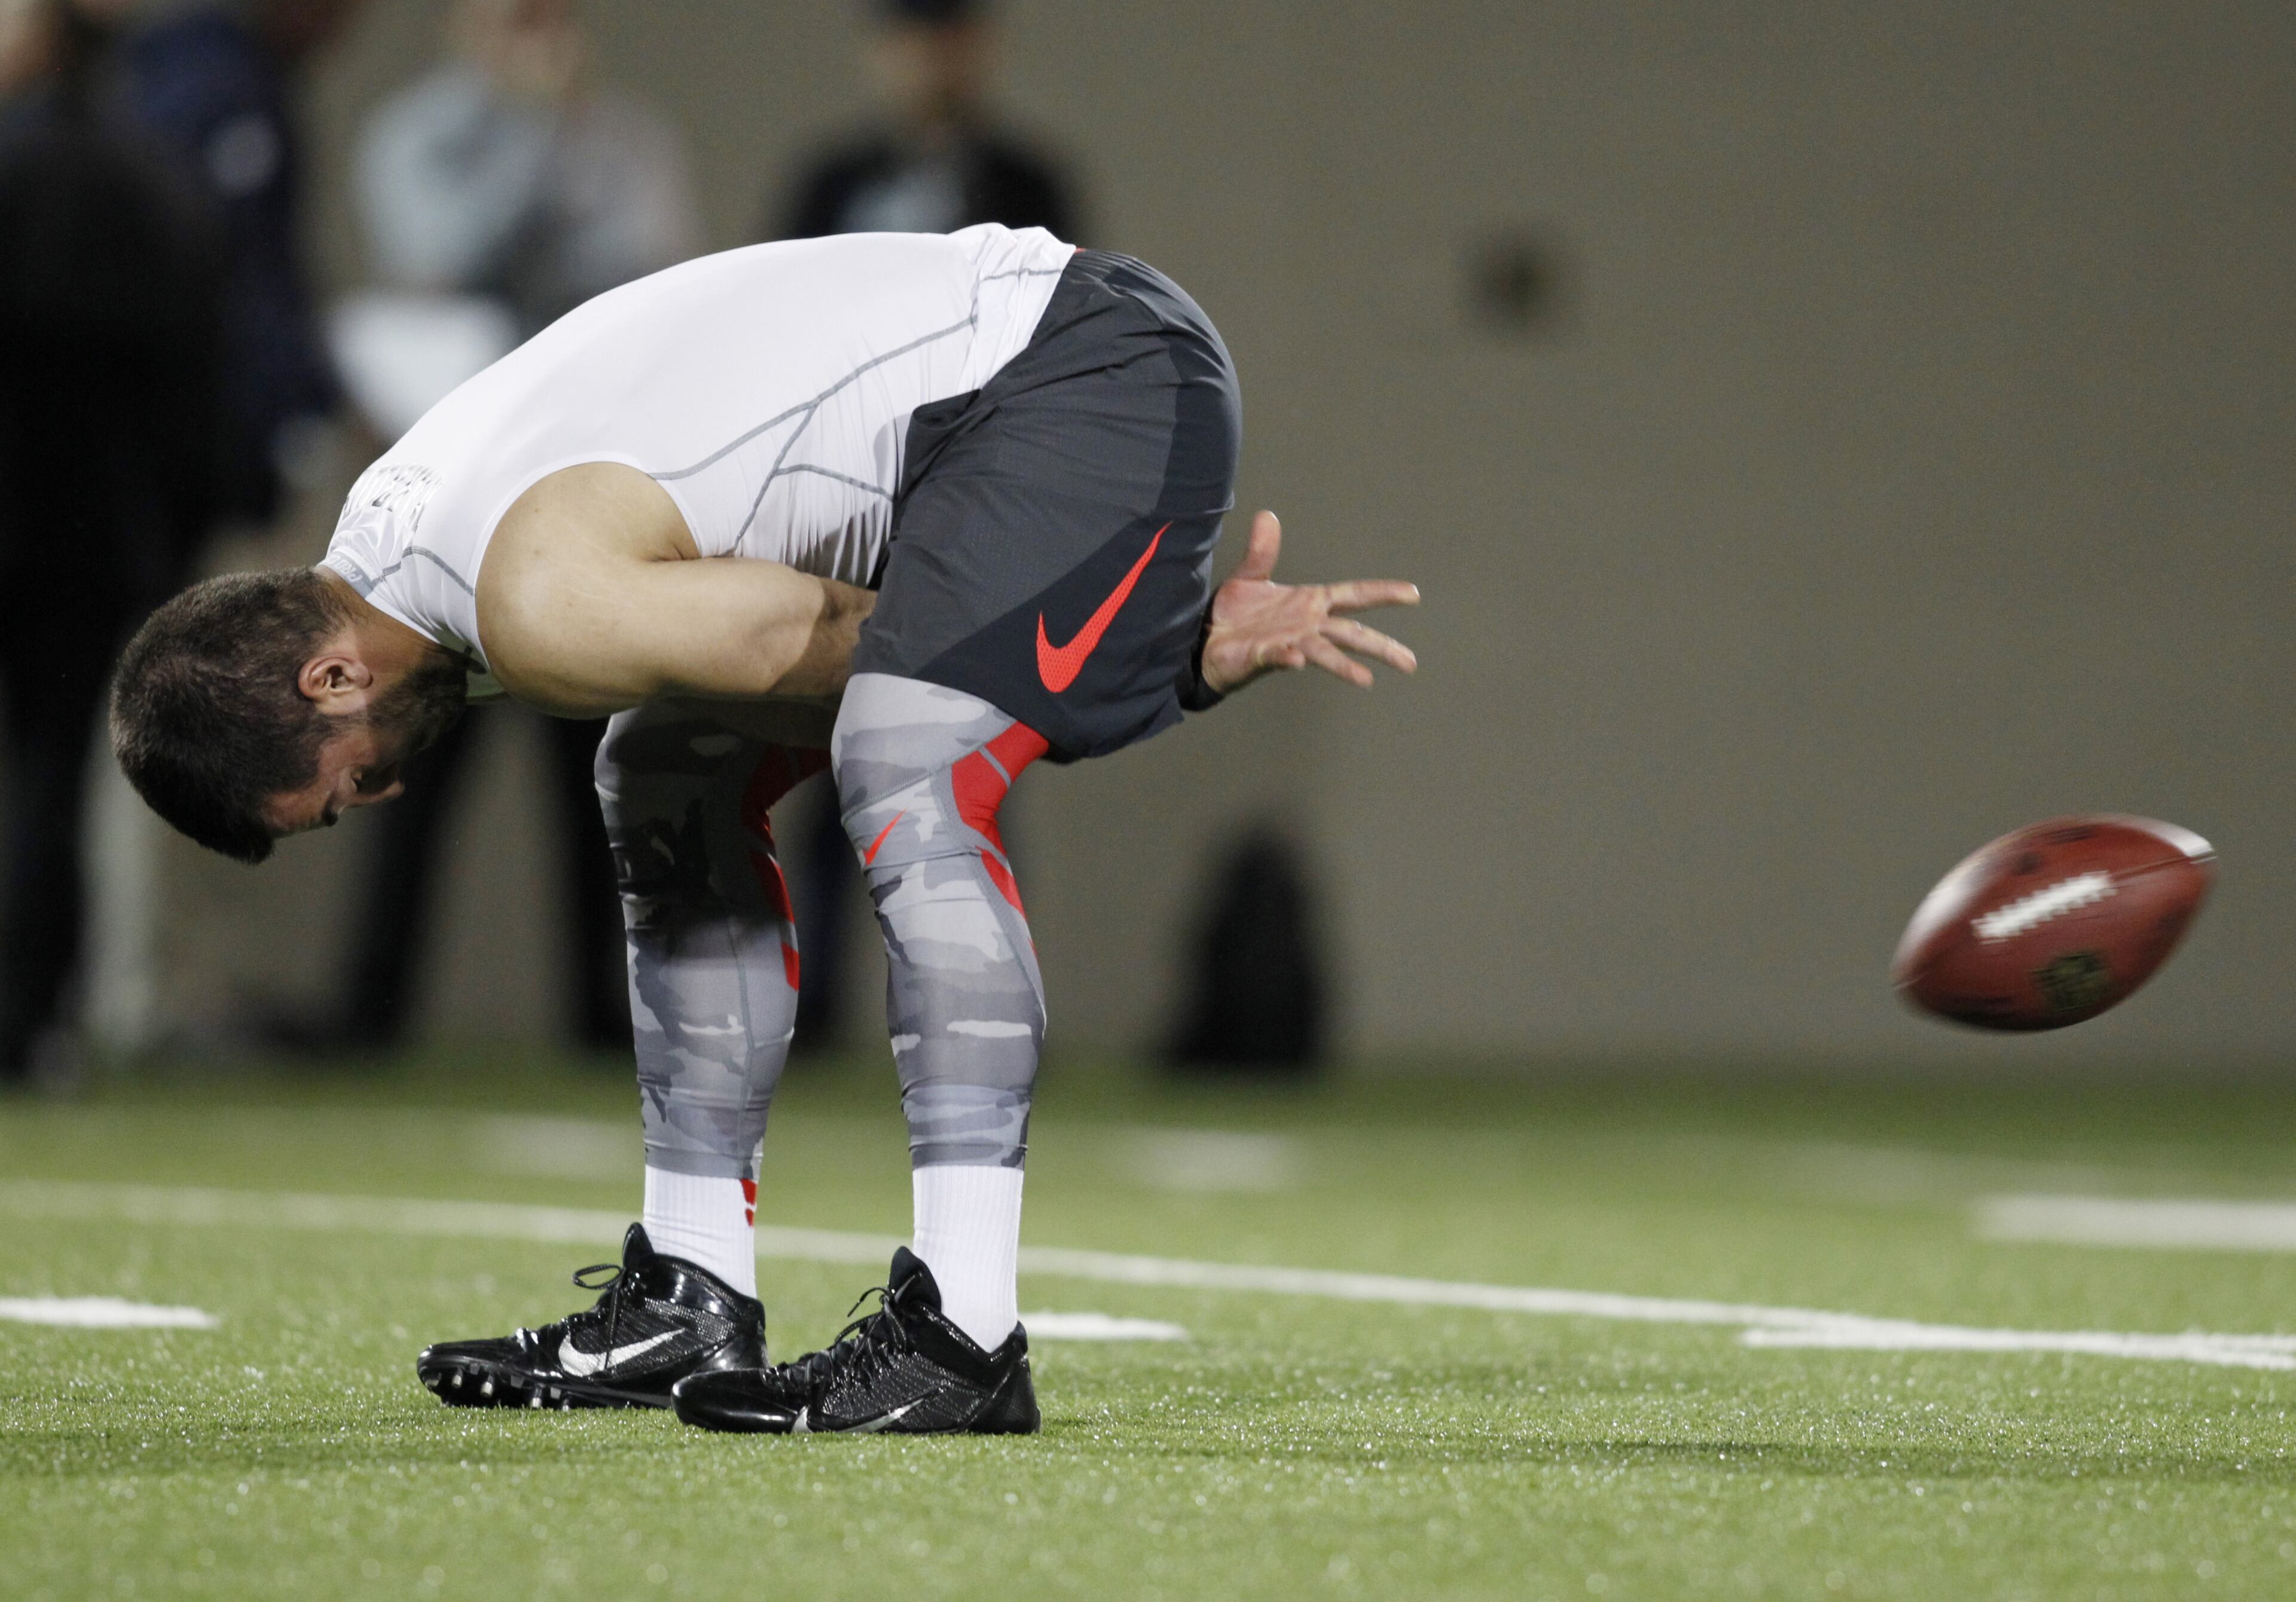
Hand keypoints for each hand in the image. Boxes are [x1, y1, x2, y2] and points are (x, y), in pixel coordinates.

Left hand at [1200, 511, 1418, 694]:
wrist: (1204, 639)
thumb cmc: (1234, 613)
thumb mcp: (1250, 576)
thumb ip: (1263, 551)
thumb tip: (1267, 516)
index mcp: (1310, 604)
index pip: (1354, 595)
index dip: (1383, 593)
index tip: (1413, 594)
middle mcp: (1307, 625)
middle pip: (1351, 634)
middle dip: (1381, 646)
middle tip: (1411, 663)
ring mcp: (1288, 643)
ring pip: (1324, 653)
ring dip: (1344, 665)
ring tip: (1366, 679)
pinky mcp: (1263, 656)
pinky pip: (1278, 657)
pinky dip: (1288, 659)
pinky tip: (1299, 661)